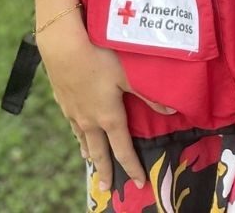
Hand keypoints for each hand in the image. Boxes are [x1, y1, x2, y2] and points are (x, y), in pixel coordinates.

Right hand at [38, 21, 175, 190]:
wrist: (63, 47)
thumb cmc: (101, 58)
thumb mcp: (130, 76)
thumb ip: (150, 95)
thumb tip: (172, 111)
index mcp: (108, 117)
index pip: (122, 149)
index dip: (131, 166)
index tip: (138, 182)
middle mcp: (89, 120)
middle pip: (99, 151)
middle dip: (105, 169)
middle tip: (107, 186)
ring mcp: (73, 112)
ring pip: (82, 139)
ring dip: (89, 152)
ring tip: (90, 162)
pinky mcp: (62, 100)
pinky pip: (72, 124)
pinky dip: (77, 134)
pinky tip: (77, 132)